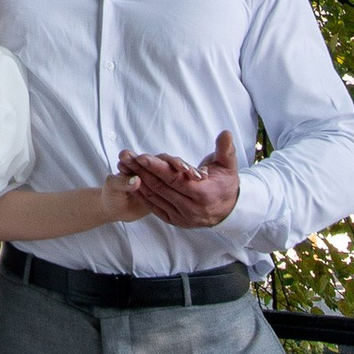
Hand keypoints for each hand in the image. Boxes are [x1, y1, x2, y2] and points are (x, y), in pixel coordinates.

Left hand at [115, 129, 241, 226]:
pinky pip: (155, 207)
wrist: (227, 210)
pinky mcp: (175, 221)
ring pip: (155, 197)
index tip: (142, 156)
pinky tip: (132, 183)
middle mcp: (191, 209)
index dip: (158, 167)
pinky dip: (142, 195)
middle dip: (141, 171)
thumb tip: (226, 133)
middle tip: (126, 158)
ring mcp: (182, 217)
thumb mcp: (229, 165)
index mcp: (203, 194)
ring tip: (124, 167)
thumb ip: (225, 149)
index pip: (175, 179)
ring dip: (138, 181)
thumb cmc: (226, 183)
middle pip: (161, 187)